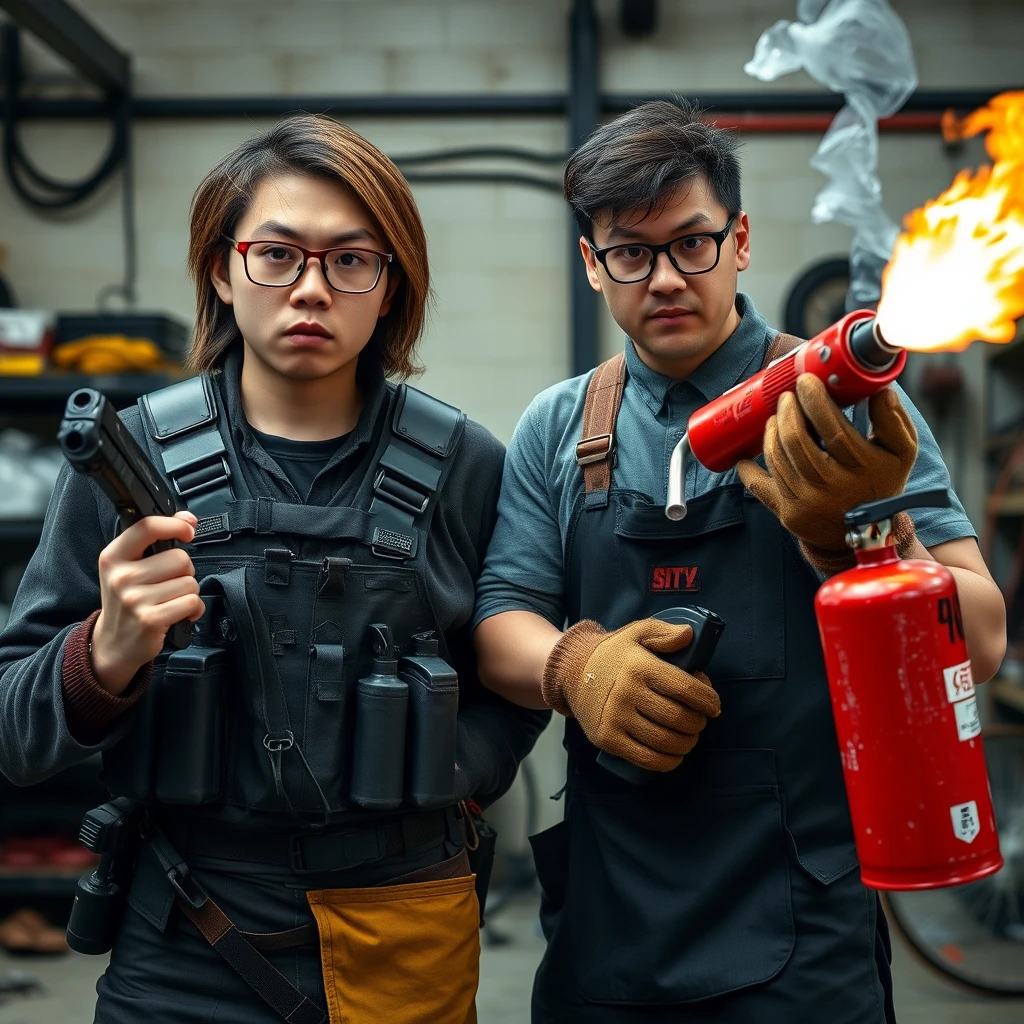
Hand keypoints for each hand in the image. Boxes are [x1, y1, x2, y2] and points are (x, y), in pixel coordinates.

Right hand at [91, 511, 204, 694]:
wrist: (114, 642)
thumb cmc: (128, 600)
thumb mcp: (130, 566)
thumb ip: (156, 540)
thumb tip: (188, 519)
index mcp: (114, 556)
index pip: (148, 527)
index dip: (175, 525)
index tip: (188, 531)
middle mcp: (121, 576)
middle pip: (180, 558)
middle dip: (185, 571)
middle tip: (169, 584)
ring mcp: (134, 599)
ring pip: (189, 582)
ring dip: (189, 592)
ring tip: (171, 600)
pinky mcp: (150, 619)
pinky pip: (192, 602)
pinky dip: (194, 609)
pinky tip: (179, 613)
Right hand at [542, 618, 720, 771]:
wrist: (572, 673)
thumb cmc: (613, 655)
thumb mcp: (636, 633)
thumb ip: (664, 632)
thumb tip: (689, 635)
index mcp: (639, 666)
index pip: (685, 689)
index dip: (708, 700)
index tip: (714, 705)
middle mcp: (626, 693)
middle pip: (679, 718)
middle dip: (698, 723)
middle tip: (699, 720)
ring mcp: (615, 718)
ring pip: (666, 741)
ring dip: (687, 743)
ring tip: (689, 736)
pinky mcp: (607, 739)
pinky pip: (646, 759)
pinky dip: (669, 762)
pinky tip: (675, 755)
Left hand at [737, 375, 917, 569]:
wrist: (864, 534)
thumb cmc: (880, 483)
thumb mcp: (901, 453)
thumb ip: (894, 420)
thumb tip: (880, 390)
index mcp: (863, 467)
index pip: (833, 429)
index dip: (815, 402)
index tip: (806, 380)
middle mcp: (832, 487)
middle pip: (797, 442)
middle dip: (787, 412)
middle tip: (787, 396)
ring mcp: (807, 502)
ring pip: (777, 459)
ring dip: (771, 431)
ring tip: (776, 417)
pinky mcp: (788, 514)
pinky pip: (760, 486)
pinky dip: (749, 467)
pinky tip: (744, 454)